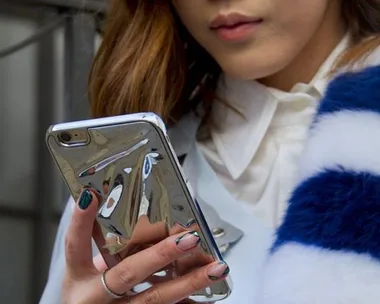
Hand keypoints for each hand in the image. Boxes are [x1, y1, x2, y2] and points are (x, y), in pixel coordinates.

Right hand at [62, 189, 228, 303]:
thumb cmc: (88, 295)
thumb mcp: (84, 273)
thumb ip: (105, 247)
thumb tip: (132, 212)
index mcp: (78, 279)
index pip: (75, 247)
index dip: (81, 222)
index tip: (91, 196)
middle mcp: (96, 298)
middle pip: (128, 273)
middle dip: (160, 254)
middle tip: (188, 238)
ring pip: (155, 299)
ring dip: (188, 282)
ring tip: (215, 268)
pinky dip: (190, 302)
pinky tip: (211, 292)